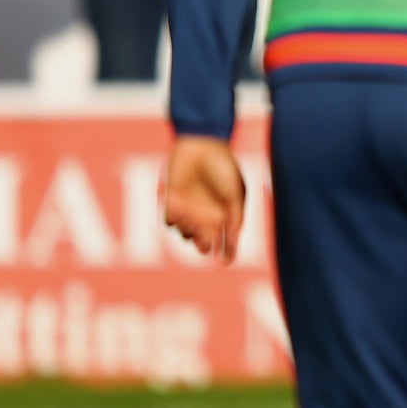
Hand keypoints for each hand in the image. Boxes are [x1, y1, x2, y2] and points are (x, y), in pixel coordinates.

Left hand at [163, 136, 246, 263]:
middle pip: (203, 243)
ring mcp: (189, 210)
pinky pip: (170, 222)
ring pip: (185, 235)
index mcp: (225, 215)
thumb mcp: (236, 195)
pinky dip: (177, 219)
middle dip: (204, 244)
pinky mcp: (171, 202)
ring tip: (196, 214)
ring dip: (190, 230)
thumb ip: (235, 220)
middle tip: (206, 239)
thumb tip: (233, 244)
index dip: (227, 253)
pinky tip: (184, 206)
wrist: (201, 145)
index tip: (225, 262)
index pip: (226, 242)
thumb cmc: (223, 168)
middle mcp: (206, 216)